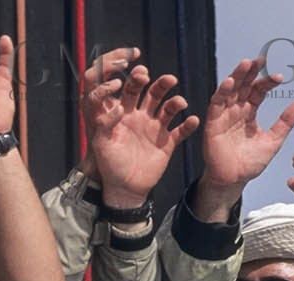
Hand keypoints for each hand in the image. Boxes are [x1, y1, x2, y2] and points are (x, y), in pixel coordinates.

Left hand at [81, 48, 198, 208]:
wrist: (125, 190)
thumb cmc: (109, 166)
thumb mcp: (101, 145)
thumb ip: (105, 124)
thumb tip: (117, 107)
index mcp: (121, 112)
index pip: (123, 86)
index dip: (124, 76)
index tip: (123, 77)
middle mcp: (139, 115)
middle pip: (148, 89)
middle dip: (152, 81)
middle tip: (147, 76)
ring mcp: (154, 127)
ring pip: (168, 105)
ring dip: (174, 98)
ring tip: (178, 101)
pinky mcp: (167, 142)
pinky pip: (181, 130)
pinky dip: (189, 125)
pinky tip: (192, 121)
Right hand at [192, 57, 293, 220]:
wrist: (234, 181)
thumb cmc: (250, 163)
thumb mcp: (273, 140)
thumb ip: (285, 122)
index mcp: (250, 113)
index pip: (258, 91)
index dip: (267, 83)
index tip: (280, 77)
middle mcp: (236, 111)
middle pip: (243, 86)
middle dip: (251, 72)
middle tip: (261, 60)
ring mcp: (224, 116)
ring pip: (229, 91)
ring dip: (236, 76)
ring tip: (246, 64)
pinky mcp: (213, 124)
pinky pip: (216, 104)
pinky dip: (222, 92)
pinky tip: (229, 82)